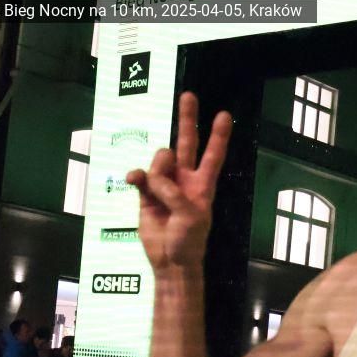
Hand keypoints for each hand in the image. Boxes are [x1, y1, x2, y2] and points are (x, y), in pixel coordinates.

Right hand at [127, 92, 232, 274]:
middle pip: (187, 143)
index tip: (224, 114)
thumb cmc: (189, 240)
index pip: (213, 155)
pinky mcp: (146, 194)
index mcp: (203, 185)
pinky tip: (132, 180)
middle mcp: (185, 180)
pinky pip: (140, 175)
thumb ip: (173, 191)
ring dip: (156, 168)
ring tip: (156, 187)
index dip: (219, 136)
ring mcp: (165, 185)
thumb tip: (152, 175)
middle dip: (187, 120)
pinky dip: (136, 175)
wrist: (170, 261)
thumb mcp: (189, 215)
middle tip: (188, 95)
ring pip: (159, 159)